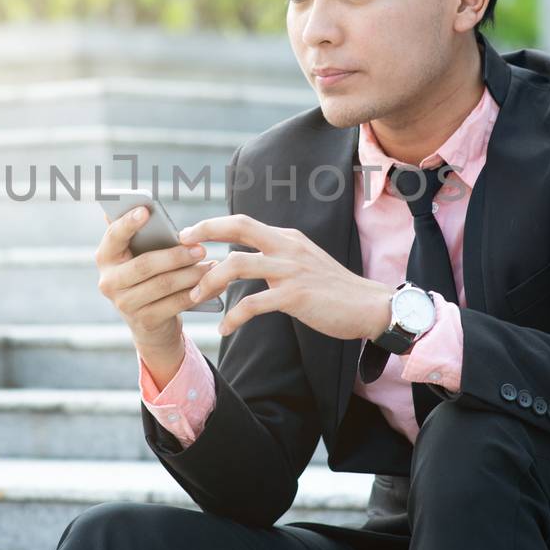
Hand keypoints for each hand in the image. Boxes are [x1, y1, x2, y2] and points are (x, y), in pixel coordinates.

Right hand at [94, 204, 218, 359]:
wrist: (150, 324)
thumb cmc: (147, 278)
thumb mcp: (139, 257)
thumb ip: (140, 235)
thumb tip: (143, 206)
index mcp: (106, 258)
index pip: (113, 236)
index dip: (128, 223)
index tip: (145, 210)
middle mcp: (109, 282)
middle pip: (145, 265)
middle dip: (176, 256)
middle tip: (200, 248)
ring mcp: (125, 304)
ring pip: (163, 284)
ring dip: (191, 274)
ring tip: (210, 265)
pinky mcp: (144, 321)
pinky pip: (175, 304)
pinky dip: (195, 293)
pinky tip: (211, 285)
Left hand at [177, 214, 395, 340]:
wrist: (369, 307)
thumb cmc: (334, 290)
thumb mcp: (304, 263)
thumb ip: (278, 257)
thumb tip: (247, 260)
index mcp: (287, 238)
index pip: (243, 221)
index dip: (213, 224)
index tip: (188, 233)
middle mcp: (288, 247)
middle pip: (239, 227)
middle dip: (205, 232)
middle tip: (179, 248)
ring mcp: (291, 269)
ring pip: (238, 264)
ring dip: (210, 282)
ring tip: (194, 298)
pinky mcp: (295, 296)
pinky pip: (253, 303)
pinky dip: (233, 316)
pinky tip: (224, 328)